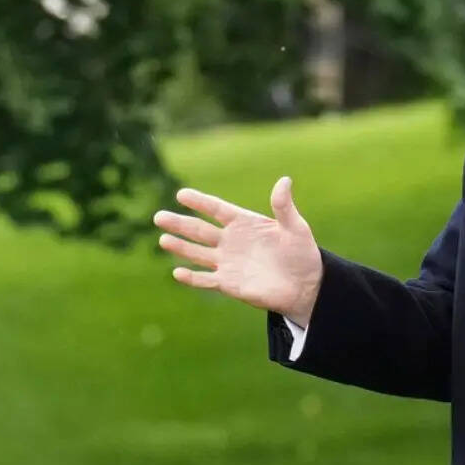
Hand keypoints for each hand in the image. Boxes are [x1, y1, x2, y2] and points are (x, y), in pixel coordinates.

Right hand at [153, 176, 323, 326]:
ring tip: (163, 239)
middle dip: (180, 224)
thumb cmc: (301, 253)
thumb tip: (285, 180)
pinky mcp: (229, 283)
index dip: (201, 202)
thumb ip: (284, 206)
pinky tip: (177, 272)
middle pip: (200, 230)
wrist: (306, 284)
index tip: (182, 194)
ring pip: (198, 253)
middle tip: (159, 217)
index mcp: (245, 223)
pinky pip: (206, 280)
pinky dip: (192, 278)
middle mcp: (231, 241)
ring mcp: (228, 262)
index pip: (217, 209)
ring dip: (181, 247)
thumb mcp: (295, 227)